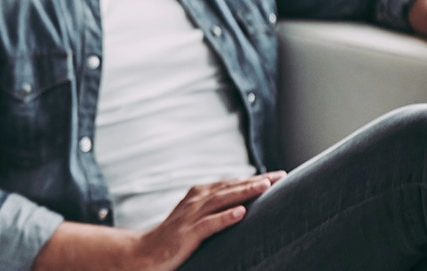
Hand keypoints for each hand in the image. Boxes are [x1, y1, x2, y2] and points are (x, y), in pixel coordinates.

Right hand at [132, 171, 285, 269]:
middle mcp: (196, 200)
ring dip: (244, 192)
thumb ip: (215, 207)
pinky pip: (209, 224)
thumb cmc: (175, 236)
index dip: (255, 178)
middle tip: (280, 176)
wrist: (146, 252)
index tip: (279, 175)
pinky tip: (241, 213)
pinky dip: (225, 217)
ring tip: (265, 186)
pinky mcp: (187, 234)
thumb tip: (243, 203)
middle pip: (230, 187)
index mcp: (199, 194)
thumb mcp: (196, 217)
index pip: (232, 183)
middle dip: (256, 181)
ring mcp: (191, 216)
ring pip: (222, 200)